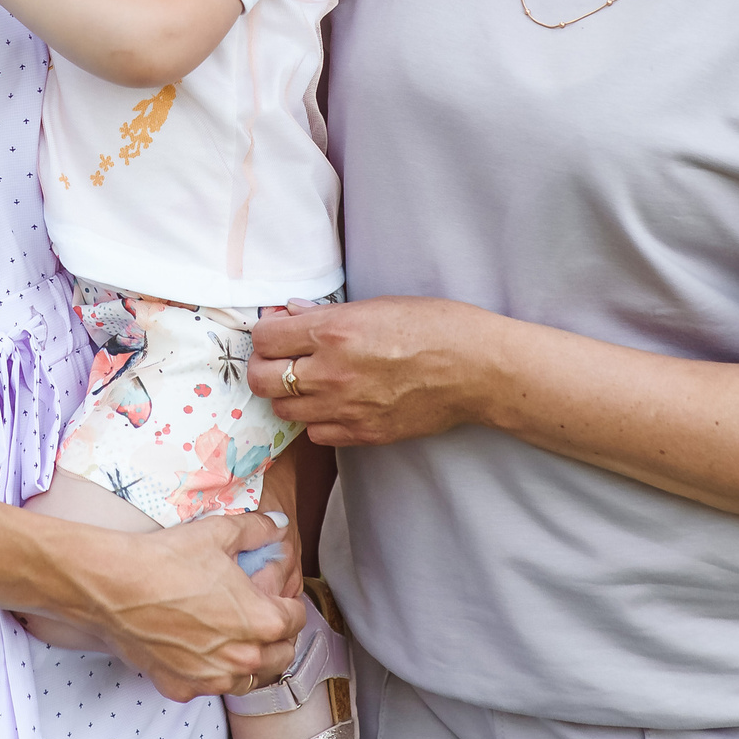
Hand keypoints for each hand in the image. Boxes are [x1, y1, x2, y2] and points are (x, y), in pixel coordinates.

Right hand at [84, 512, 303, 701]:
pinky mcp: (183, 687)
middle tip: (259, 615)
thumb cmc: (166, 559)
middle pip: (282, 654)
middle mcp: (243, 657)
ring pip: (251, 678)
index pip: (297, 619)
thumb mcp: (218, 533)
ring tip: (234, 636)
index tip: (275, 595)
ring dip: (251, 659)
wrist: (113, 586)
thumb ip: (257, 530)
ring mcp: (213, 678)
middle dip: (278, 635)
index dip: (288, 602)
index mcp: (261, 620)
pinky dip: (212, 671)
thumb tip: (278, 524)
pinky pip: (211, 686)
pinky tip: (199, 648)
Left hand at [248, 296, 501, 447]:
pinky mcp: (363, 433)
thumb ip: (325, 314)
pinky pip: (316, 432)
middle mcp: (331, 373)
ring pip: (285, 410)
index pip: (264, 338)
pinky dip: (316, 418)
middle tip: (281, 358)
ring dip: (289, 394)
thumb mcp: (376, 305)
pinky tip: (333, 402)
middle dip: (264, 366)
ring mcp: (345, 408)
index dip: (265, 333)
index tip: (276, 331)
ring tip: (309, 380)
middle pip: (262, 380)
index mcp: (333, 332)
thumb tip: (290, 314)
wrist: (476, 369)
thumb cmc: (434, 325)